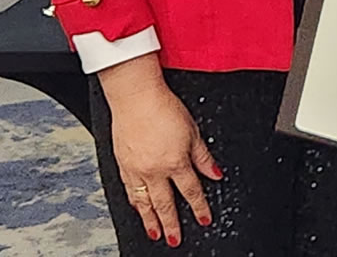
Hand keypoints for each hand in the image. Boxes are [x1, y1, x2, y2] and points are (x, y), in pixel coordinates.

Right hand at [100, 55, 221, 245]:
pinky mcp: (122, 164)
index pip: (191, 191)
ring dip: (150, 220)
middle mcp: (154, 170)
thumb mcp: (193, 130)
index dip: (199, 207)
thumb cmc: (164, 107)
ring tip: (156, 234)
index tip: (205, 219)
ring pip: (144, 202)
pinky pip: (128, 190)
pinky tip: (137, 208)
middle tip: (176, 240)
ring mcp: (136, 169)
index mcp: (175, 162)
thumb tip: (215, 173)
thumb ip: (203, 156)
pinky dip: (134, 203)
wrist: (135, 97)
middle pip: (165, 204)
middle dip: (173, 224)